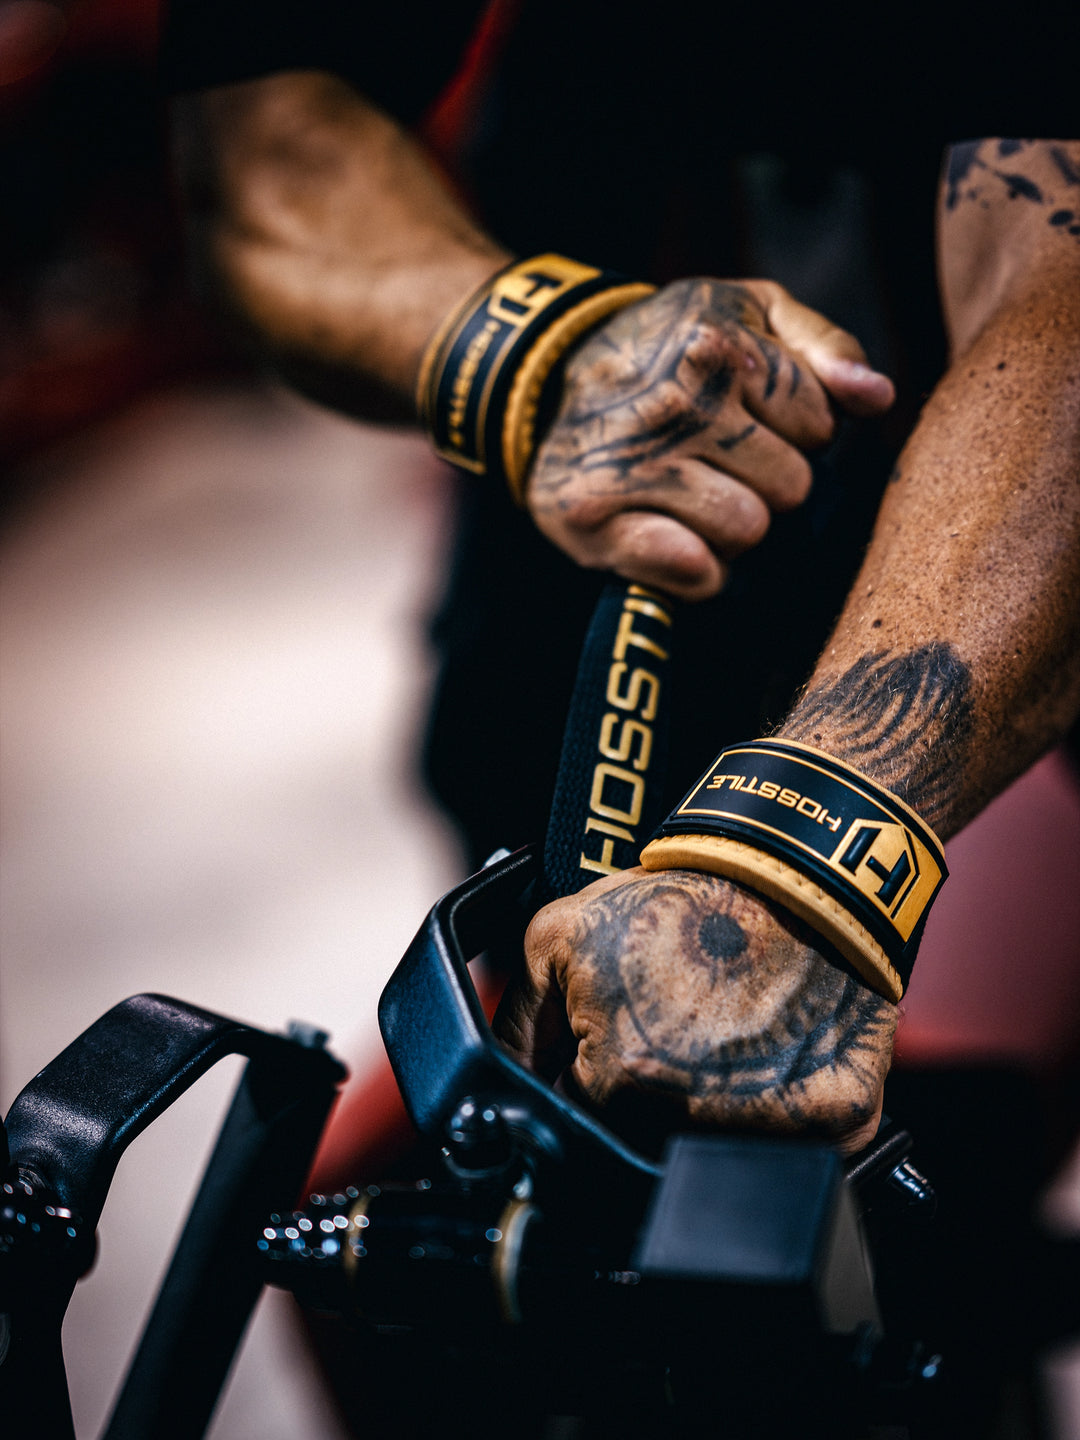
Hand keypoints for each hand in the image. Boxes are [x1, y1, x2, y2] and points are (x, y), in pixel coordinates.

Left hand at [496, 866, 895, 1154]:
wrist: (795, 871)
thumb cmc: (684, 899)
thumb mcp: (558, 937)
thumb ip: (518, 1021)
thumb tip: (504, 1083)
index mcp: (620, 1081)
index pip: (582, 1116)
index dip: (594, 1073)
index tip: (627, 1028)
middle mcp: (694, 1121)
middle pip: (647, 1140)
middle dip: (652, 1090)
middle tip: (681, 1018)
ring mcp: (774, 1130)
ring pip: (718, 1147)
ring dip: (717, 1104)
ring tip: (728, 1025)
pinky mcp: (840, 1124)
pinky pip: (800, 1143)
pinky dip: (787, 1105)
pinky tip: (777, 1044)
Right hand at [526, 278, 894, 600]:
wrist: (547, 376)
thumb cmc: (669, 345)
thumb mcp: (748, 309)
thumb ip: (824, 346)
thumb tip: (877, 396)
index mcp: (721, 351)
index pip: (820, 429)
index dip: (793, 429)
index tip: (750, 416)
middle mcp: (676, 408)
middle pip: (791, 489)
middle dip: (766, 480)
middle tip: (716, 460)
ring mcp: (633, 467)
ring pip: (748, 532)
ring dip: (730, 525)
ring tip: (691, 493)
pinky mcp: (594, 521)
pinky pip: (696, 574)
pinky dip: (697, 571)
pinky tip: (675, 539)